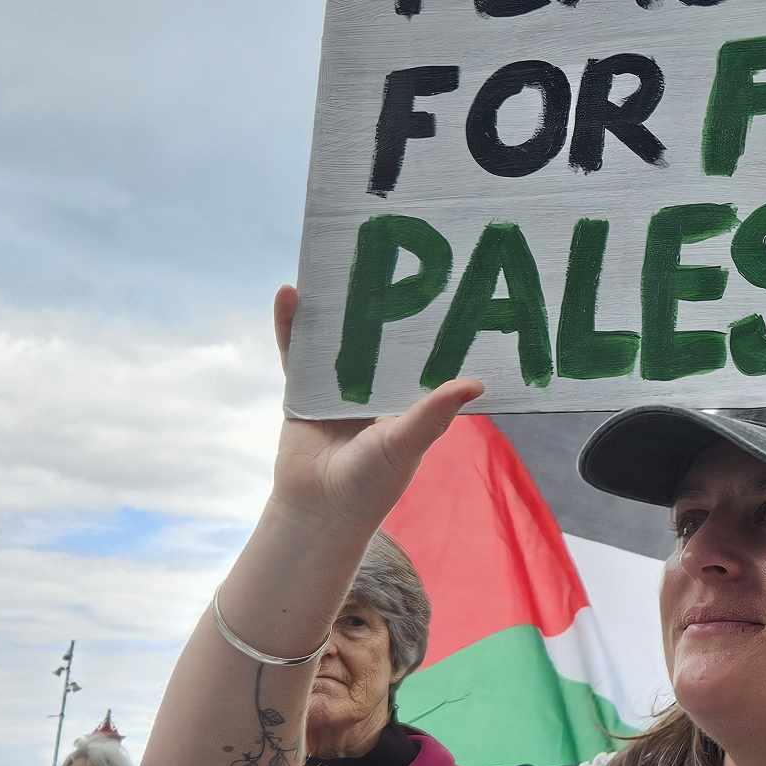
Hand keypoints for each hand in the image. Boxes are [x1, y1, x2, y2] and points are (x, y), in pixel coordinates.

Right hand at [267, 286, 481, 531]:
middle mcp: (375, 384)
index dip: (433, 321)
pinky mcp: (303, 388)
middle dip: (383, 302)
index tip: (445, 284)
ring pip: (337, 335)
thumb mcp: (406, 442)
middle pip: (379, 334)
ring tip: (340, 262)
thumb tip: (475, 383)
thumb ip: (434, 413)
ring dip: (336, 305)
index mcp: (408, 394)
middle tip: (390, 256)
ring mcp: (337, 383)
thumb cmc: (373, 482)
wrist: (319, 509)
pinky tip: (289, 294)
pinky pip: (296, 352)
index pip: (424, 349)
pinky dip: (291, 325)